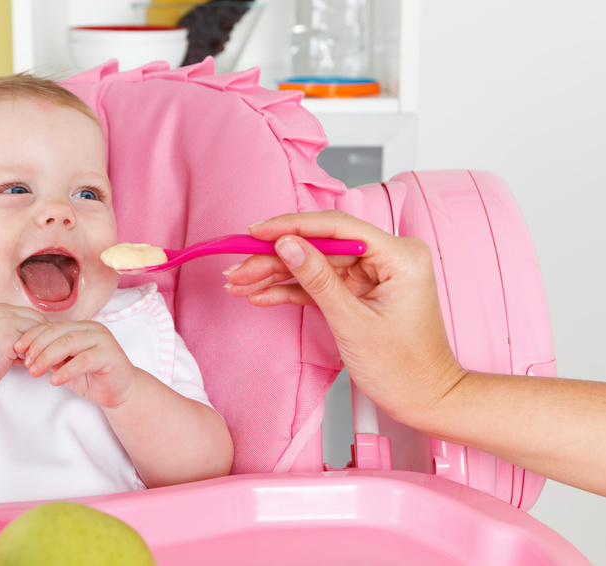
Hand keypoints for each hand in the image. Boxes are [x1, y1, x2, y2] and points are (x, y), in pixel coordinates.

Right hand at [0, 304, 47, 389]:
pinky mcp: (8, 336)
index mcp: (1, 308)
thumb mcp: (1, 336)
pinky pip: (31, 344)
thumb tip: (45, 336)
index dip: (40, 329)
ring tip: (30, 359)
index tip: (42, 344)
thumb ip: (18, 332)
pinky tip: (24, 364)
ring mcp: (5, 322)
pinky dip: (30, 356)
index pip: (32, 314)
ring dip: (37, 347)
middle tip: (42, 353)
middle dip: (43, 337)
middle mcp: (3, 311)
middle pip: (38, 320)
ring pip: (37, 332)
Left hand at [15, 321, 138, 408]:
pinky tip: (55, 381)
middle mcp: (92, 329)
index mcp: (80, 327)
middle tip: (26, 363)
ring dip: (48, 358)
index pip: (52, 327)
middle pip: (58, 332)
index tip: (17, 348)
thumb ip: (51, 357)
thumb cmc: (93, 377)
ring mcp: (103, 339)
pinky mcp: (110, 355)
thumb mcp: (66, 365)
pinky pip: (84, 360)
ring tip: (35, 372)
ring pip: (69, 343)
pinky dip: (66, 371)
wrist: (120, 391)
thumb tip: (26, 355)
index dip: (33, 336)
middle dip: (38, 347)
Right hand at [224, 211, 464, 424]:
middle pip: (320, 245)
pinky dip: (291, 290)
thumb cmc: (403, 368)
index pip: (336, 227)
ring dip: (276, 274)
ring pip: (315, 264)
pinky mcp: (361, 291)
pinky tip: (260, 293)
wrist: (424, 400)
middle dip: (275, 257)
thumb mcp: (352, 322)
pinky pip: (321, 283)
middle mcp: (388, 257)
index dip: (292, 226)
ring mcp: (374, 274)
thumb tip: (286, 244)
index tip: (256, 232)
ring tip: (239, 281)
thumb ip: (317, 279)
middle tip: (237, 267)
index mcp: (400, 255)